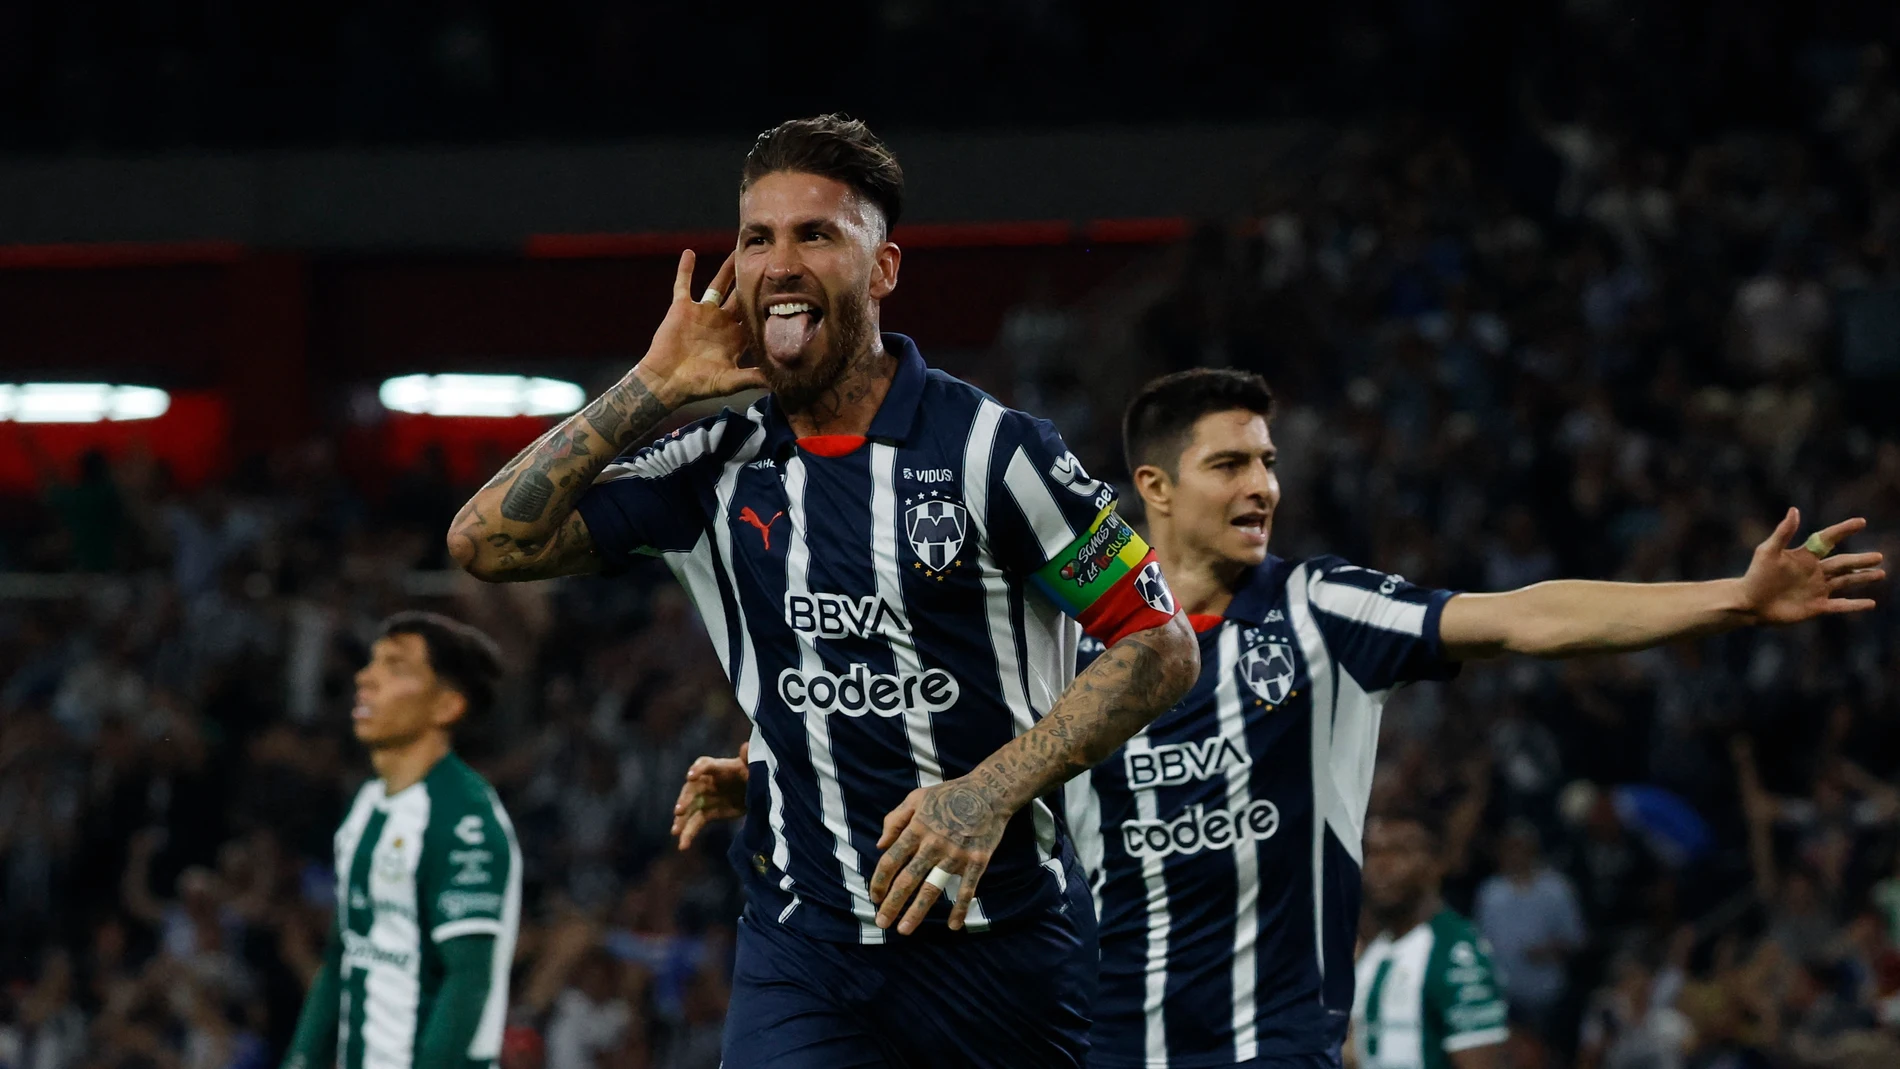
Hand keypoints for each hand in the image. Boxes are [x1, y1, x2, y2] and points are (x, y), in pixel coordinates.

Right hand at [632, 249, 766, 407]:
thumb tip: (779, 381)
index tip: (786, 288)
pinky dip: (685, 269)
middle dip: (752, 279)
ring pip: (718, 285)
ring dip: (726, 269)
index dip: (770, 303)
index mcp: (736, 337)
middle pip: (741, 295)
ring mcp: (702, 313)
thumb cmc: (698, 385)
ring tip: (736, 249)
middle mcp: (722, 321)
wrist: (666, 382)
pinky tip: (690, 252)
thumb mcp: (730, 381)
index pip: (757, 316)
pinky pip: (683, 284)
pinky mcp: (682, 308)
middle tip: (767, 260)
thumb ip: (753, 377)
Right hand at [670, 743, 749, 849]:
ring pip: (689, 809)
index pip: (704, 765)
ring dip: (681, 820)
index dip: (698, 770)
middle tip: (679, 810)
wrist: (755, 791)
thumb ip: (749, 758)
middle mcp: (706, 782)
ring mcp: (704, 798)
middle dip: (684, 799)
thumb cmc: (753, 773)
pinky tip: (682, 846)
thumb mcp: (754, 766)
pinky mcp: (706, 813)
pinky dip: (688, 834)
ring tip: (675, 831)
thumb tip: (746, 747)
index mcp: (718, 768)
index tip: (690, 777)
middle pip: (691, 789)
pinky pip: (694, 823)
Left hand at [869, 778, 1008, 933]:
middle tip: (881, 922)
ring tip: (904, 929)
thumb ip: (895, 820)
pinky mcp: (977, 861)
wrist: (989, 791)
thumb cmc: (949, 794)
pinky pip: (967, 889)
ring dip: (916, 912)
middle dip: (892, 904)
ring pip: (932, 889)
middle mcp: (933, 845)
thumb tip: (879, 845)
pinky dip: (960, 909)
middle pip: (907, 880)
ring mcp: (956, 855)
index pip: (891, 861)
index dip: (879, 881)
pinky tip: (953, 926)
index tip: (874, 897)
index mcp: (917, 829)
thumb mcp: (916, 798)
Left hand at [1737, 509, 1884, 623]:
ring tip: (1881, 573)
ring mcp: (1817, 589)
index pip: (1828, 540)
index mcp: (1804, 556)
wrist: (1748, 603)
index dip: (1843, 530)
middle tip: (1880, 556)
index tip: (1861, 522)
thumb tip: (1795, 510)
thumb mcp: (1768, 551)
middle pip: (1843, 563)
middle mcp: (1814, 571)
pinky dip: (1855, 605)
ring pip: (1845, 582)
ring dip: (1863, 578)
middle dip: (1861, 560)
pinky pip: (1840, 605)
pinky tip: (1871, 603)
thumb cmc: (1756, 575)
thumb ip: (1783, 533)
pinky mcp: (1816, 606)